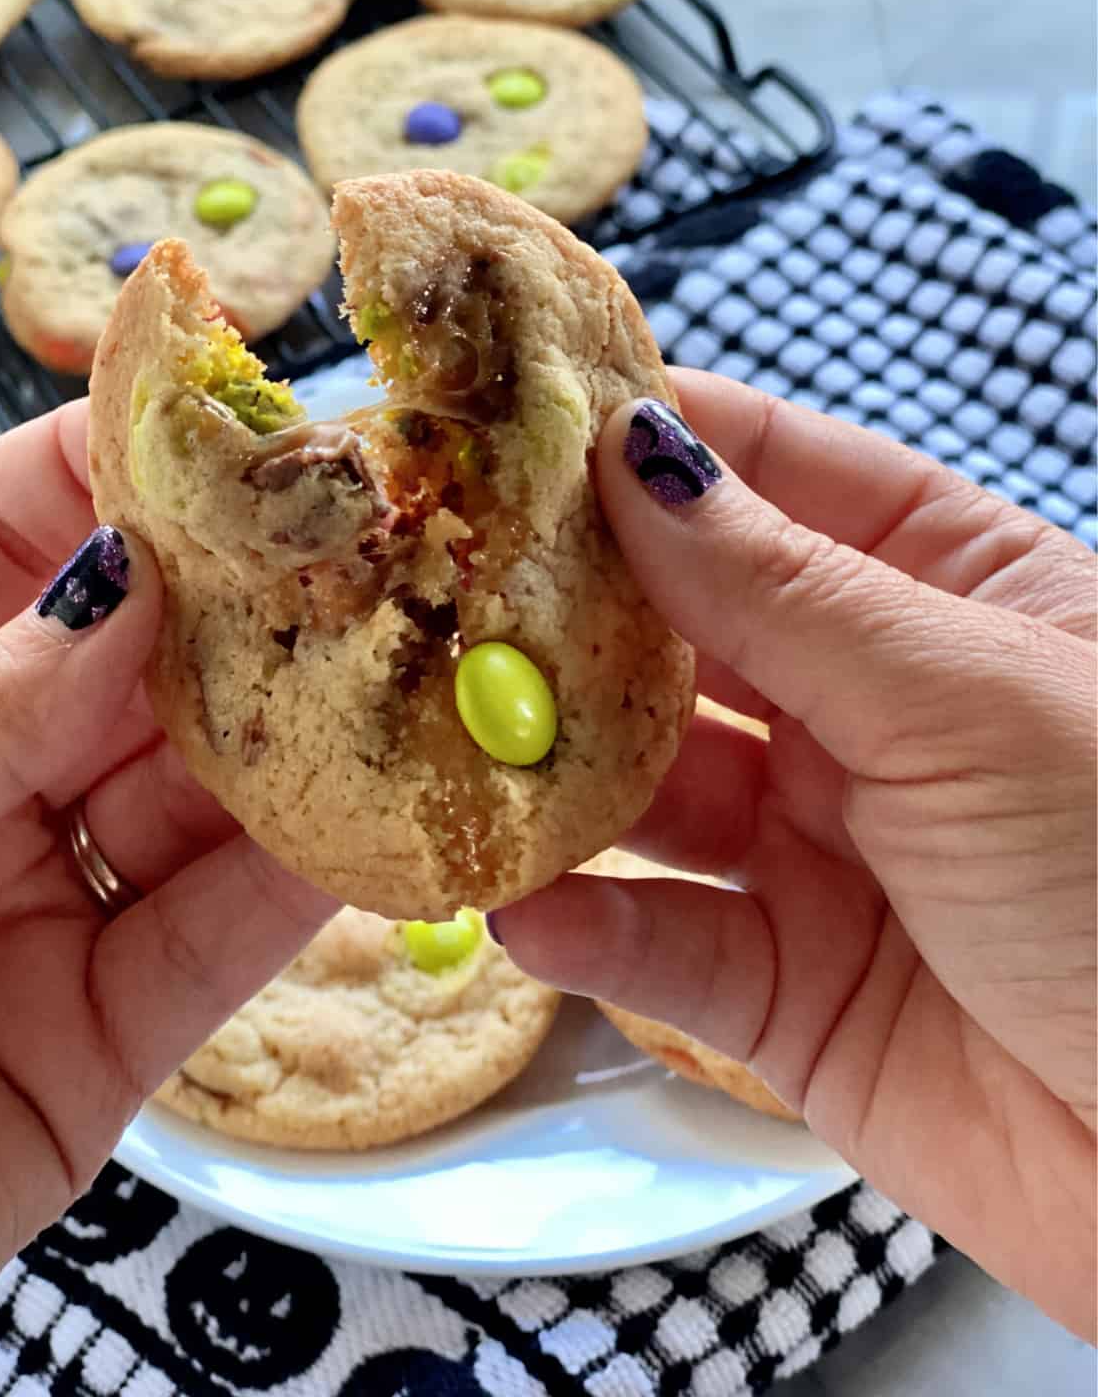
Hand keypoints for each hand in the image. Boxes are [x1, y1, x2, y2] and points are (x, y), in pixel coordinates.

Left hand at [0, 402, 336, 1357]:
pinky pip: (201, 952)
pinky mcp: (83, 1048)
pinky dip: (291, 895)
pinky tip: (377, 831)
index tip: (239, 431)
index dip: (113, 473)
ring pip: (184, 805)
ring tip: (410, 676)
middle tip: (374, 552)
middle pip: (122, 665)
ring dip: (295, 747)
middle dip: (243, 608)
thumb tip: (130, 592)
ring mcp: (23, 911)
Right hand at [490, 371, 1096, 1340]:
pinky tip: (526, 911)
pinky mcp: (788, 990)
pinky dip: (591, 931)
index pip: (782, 480)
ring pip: (656, 789)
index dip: (658, 444)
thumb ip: (786, 591)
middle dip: (572, 612)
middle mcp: (878, 711)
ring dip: (558, 776)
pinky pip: (664, 945)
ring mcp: (825, 850)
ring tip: (447, 749)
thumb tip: (639, 455)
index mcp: (954, 598)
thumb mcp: (970, 699)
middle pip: (691, 631)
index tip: (517, 421)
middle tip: (439, 586)